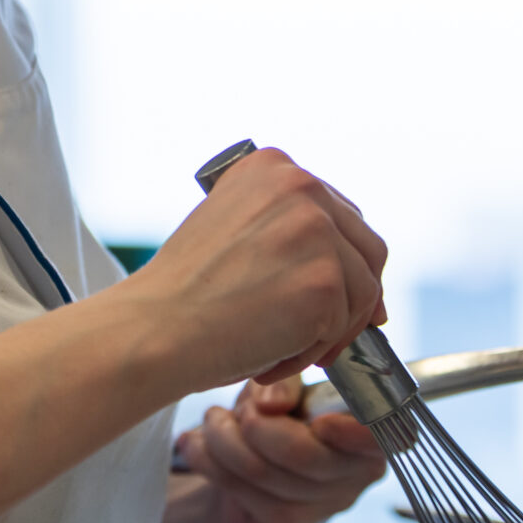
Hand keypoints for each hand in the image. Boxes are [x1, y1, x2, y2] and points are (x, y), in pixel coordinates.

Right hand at [126, 147, 387, 391]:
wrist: (154, 329)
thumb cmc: (184, 295)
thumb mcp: (234, 230)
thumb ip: (288, 231)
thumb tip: (363, 275)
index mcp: (275, 166)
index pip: (340, 215)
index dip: (338, 262)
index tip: (317, 294)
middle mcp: (301, 186)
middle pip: (367, 249)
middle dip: (349, 298)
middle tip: (313, 332)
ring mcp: (317, 231)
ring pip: (364, 293)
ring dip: (327, 331)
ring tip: (274, 346)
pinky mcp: (326, 279)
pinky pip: (346, 328)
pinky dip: (312, 353)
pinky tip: (269, 356)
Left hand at [176, 374, 386, 522]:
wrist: (248, 478)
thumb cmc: (277, 420)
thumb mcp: (282, 389)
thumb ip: (284, 382)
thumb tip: (273, 404)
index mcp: (370, 431)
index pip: (378, 438)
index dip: (352, 434)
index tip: (321, 423)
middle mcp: (359, 474)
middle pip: (304, 454)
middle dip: (255, 425)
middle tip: (238, 409)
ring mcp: (325, 507)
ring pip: (264, 471)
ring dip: (222, 439)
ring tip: (211, 422)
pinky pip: (241, 491)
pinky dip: (208, 460)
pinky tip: (196, 444)